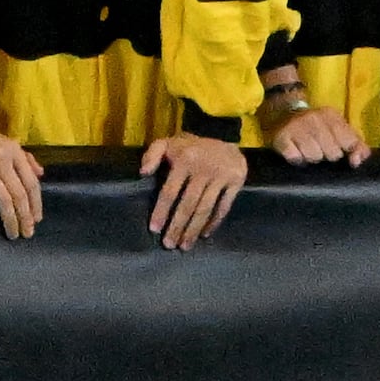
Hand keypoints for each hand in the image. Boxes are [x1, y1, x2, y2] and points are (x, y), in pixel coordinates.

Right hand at [0, 126, 41, 238]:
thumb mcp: (5, 143)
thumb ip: (24, 158)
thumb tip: (41, 174)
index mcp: (15, 151)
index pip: (31, 181)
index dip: (36, 203)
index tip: (37, 219)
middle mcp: (2, 158)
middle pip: (19, 193)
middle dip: (25, 216)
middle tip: (27, 233)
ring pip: (3, 199)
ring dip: (10, 220)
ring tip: (13, 234)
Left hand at [141, 130, 246, 248]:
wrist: (224, 135)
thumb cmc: (190, 147)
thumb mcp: (167, 143)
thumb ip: (151, 154)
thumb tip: (143, 173)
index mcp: (184, 161)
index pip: (170, 191)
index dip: (162, 211)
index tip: (155, 230)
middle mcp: (204, 170)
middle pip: (188, 204)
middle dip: (178, 226)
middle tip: (169, 245)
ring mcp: (221, 176)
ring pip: (205, 207)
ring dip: (194, 228)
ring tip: (185, 245)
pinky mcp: (236, 180)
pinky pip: (225, 205)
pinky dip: (215, 221)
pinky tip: (205, 233)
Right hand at [267, 104, 369, 165]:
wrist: (284, 113)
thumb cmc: (317, 125)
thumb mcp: (339, 128)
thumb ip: (355, 144)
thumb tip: (357, 162)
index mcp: (333, 116)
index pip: (350, 142)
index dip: (348, 152)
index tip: (343, 153)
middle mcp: (315, 119)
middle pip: (332, 153)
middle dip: (328, 155)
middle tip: (320, 148)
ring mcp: (297, 127)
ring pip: (314, 157)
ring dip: (311, 158)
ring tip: (307, 150)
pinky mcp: (282, 137)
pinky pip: (295, 158)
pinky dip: (297, 159)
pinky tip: (296, 151)